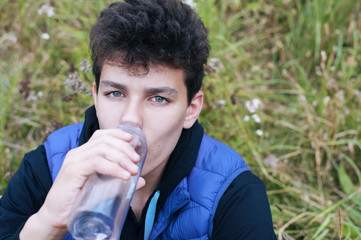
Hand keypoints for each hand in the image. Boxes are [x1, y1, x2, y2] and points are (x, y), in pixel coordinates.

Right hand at [20, 128, 144, 238]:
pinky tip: (125, 176)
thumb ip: (120, 182)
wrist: (54, 218)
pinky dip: (114, 168)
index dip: (118, 135)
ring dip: (122, 158)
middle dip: (125, 148)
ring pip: (102, 149)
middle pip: (104, 140)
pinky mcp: (73, 171)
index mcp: (82, 154)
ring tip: (134, 171)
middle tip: (137, 161)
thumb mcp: (102, 188)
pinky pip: (97, 163)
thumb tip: (142, 181)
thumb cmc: (77, 203)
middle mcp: (77, 153)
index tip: (134, 142)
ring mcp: (74, 161)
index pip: (101, 135)